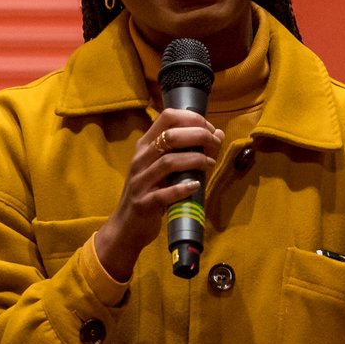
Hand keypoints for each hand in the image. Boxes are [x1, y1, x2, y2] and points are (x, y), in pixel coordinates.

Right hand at [93, 108, 220, 280]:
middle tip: (215, 144)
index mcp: (145, 146)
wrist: (126, 226)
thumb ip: (188, 151)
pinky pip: (164, 193)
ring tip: (210, 163)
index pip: (167, 117)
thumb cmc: (150, 192)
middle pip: (171, 136)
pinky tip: (195, 186)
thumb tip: (218, 134)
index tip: (210, 129)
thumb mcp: (165, 168)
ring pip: (168, 162)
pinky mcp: (144, 203)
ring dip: (195, 159)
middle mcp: (140, 159)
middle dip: (198, 136)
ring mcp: (140, 181)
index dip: (192, 119)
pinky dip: (182, 188)